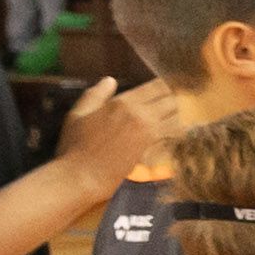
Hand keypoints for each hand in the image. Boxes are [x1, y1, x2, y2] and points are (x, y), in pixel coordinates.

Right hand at [49, 71, 169, 186]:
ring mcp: (150, 131)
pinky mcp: (156, 148)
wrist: (83, 175)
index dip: (165, 86)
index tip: (167, 89)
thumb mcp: (78, 113)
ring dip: (179, 115)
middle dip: (175, 100)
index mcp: (124, 102)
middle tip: (175, 103)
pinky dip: (179, 131)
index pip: (157, 86)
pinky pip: (175, 134)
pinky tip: (178, 133)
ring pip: (177, 116)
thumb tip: (110, 80)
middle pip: (171, 100)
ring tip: (178, 117)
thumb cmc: (76, 144)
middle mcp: (141, 113)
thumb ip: (96, 94)